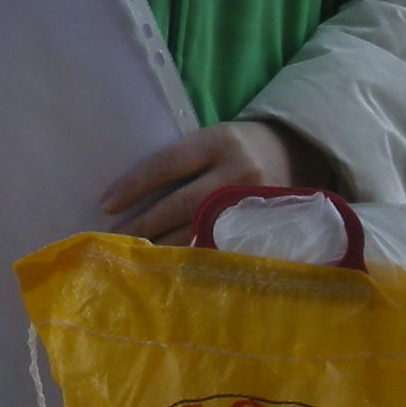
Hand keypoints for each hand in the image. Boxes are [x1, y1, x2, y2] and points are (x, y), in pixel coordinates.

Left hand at [98, 119, 324, 242]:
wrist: (299, 153)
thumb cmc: (239, 147)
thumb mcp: (213, 140)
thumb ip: (183, 162)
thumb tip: (131, 195)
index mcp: (219, 142)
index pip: (168, 164)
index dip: (135, 186)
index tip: (106, 205)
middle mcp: (237, 172)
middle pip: (179, 204)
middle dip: (143, 224)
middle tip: (112, 239)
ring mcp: (251, 204)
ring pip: (197, 231)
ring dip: (162, 246)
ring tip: (133, 256)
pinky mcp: (262, 229)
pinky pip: (220, 247)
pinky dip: (192, 258)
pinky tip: (170, 266)